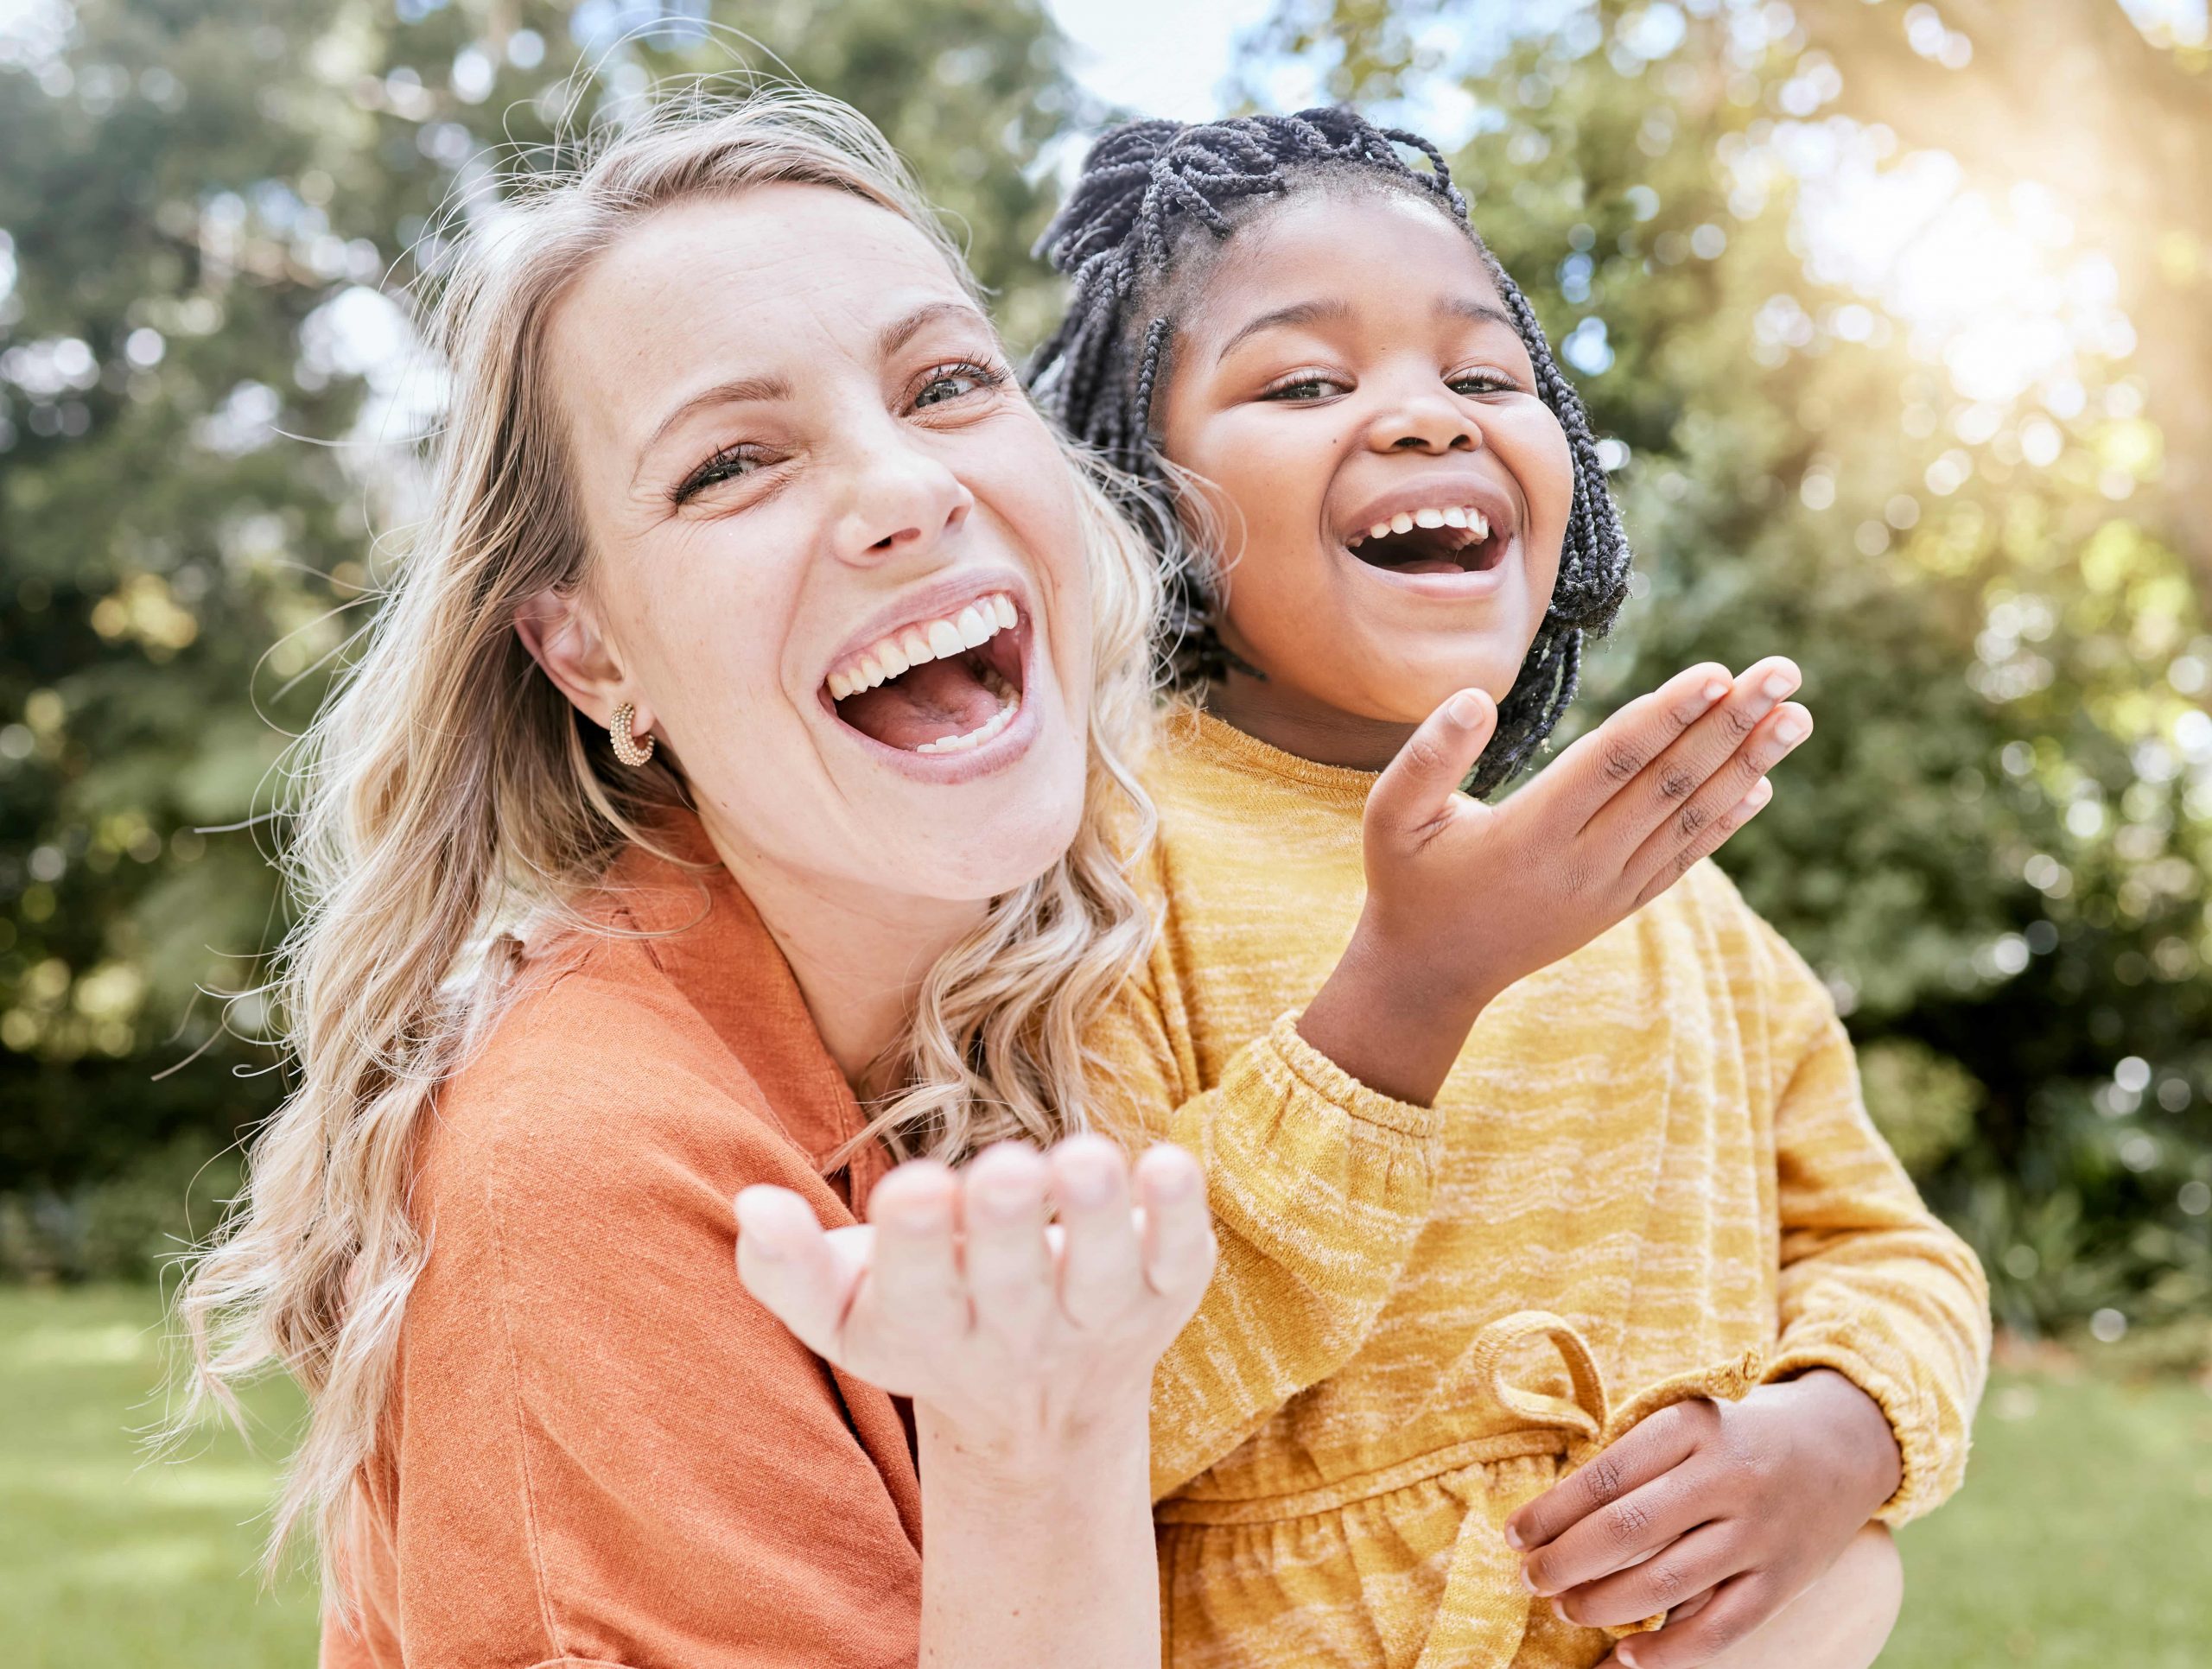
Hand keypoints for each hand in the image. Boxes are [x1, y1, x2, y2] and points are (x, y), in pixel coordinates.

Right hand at [734, 1135, 1215, 1463]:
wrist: (1036, 1416)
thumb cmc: (924, 1319)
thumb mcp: (843, 1311)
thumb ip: (787, 1266)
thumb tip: (753, 1203)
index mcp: (928, 1332)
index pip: (918, 1294)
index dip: (917, 1244)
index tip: (914, 1188)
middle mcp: (1019, 1335)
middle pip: (1013, 1285)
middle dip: (1008, 1226)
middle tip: (1005, 1168)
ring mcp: (1098, 1318)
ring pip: (1102, 1277)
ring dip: (1097, 1218)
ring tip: (1085, 1157)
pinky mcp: (1163, 1294)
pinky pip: (1179, 1261)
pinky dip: (1180, 1218)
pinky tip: (1170, 1163)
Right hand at [1298, 657, 1811, 1102]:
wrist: (1431, 975)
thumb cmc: (1407, 882)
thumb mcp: (1391, 818)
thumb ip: (1428, 756)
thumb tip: (1475, 697)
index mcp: (1532, 835)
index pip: (1614, 763)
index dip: (1668, 715)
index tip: (1719, 673)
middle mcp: (1584, 864)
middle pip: (1670, 782)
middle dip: (1732, 723)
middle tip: (1785, 671)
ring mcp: (1609, 889)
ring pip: (1690, 818)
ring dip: (1747, 764)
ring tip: (1797, 715)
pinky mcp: (1619, 905)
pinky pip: (1685, 858)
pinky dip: (1726, 820)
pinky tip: (1762, 783)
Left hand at [1504, 1370, 1903, 1668]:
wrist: (1843, 1445)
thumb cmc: (1737, 1434)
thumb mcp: (1687, 1420)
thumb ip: (1635, 1461)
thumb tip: (1554, 1521)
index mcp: (1692, 1425)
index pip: (1604, 1476)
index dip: (1551, 1512)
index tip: (1515, 1534)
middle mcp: (1727, 1476)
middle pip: (1626, 1531)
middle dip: (1565, 1562)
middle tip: (1531, 1577)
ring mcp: (1758, 1531)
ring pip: (1665, 1583)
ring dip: (1603, 1606)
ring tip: (1567, 1608)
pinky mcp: (1782, 1580)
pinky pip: (1718, 1628)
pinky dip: (1667, 1652)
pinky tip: (1627, 1657)